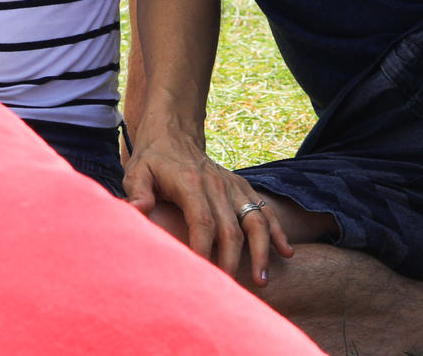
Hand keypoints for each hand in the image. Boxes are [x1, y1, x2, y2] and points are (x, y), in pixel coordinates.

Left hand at [124, 131, 290, 286]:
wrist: (175, 133)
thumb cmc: (153, 160)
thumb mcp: (137, 171)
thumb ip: (137, 192)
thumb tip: (136, 211)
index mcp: (191, 184)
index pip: (203, 222)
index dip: (205, 250)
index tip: (204, 276)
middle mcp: (217, 185)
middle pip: (231, 229)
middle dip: (232, 261)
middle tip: (230, 290)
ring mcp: (233, 187)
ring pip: (256, 220)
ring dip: (261, 251)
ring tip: (262, 280)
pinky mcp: (242, 188)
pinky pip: (265, 210)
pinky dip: (278, 231)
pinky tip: (286, 253)